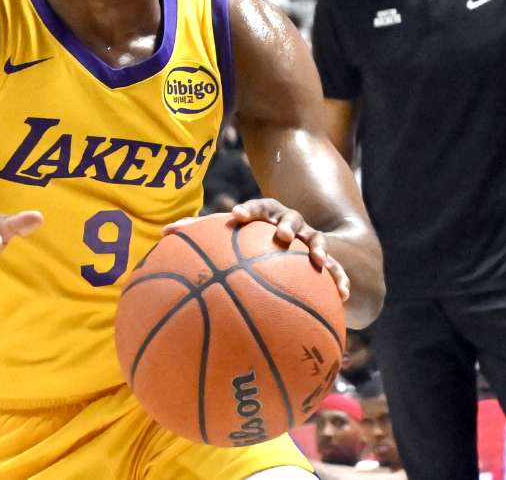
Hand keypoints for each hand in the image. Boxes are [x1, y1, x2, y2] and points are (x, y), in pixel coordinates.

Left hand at [165, 199, 349, 301]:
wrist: (302, 244)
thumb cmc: (255, 243)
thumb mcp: (234, 238)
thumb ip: (201, 235)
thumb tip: (163, 232)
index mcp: (266, 217)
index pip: (257, 208)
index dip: (248, 211)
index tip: (236, 217)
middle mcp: (290, 225)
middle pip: (290, 218)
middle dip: (286, 225)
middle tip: (280, 235)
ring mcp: (311, 240)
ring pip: (317, 241)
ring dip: (316, 248)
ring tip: (318, 259)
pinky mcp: (328, 260)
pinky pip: (336, 270)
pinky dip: (340, 281)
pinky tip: (343, 297)